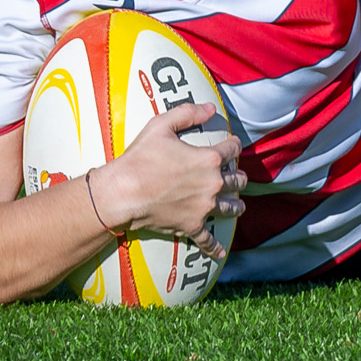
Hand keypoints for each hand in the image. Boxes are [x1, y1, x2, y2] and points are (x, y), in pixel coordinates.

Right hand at [91, 102, 244, 260]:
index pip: (232, 148)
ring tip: (238, 206)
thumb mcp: (161, 126)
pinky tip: (219, 252)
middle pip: (237, 179)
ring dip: (235, 205)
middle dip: (237, 176)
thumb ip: (187, 113)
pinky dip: (213, 247)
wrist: (121, 193)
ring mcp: (203, 207)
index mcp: (209, 158)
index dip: (233, 144)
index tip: (232, 144)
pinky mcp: (191, 226)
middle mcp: (212, 183)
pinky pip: (207, 240)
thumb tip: (211, 108)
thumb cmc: (139, 158)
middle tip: (236, 176)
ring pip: (230, 207)